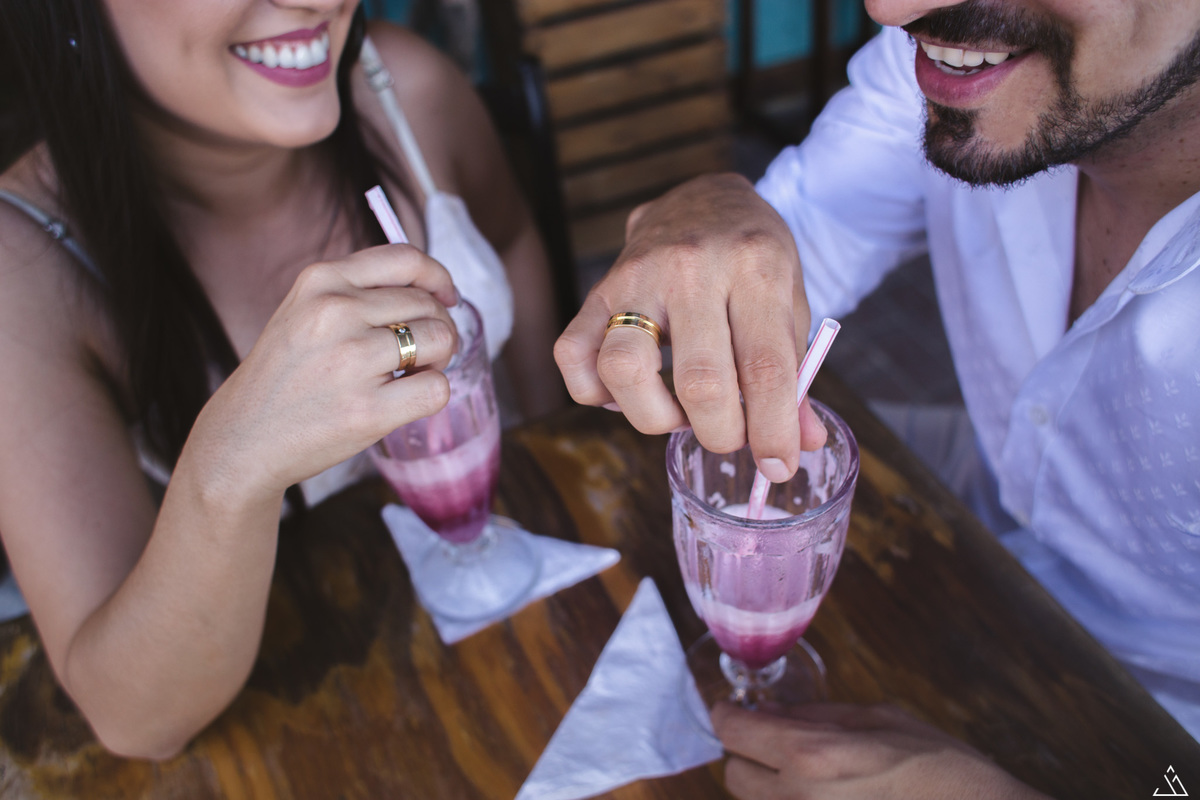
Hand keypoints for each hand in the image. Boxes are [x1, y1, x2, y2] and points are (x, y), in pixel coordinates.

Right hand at [190, 244, 459, 500]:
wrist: (243, 438)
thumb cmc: (283, 377)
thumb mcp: (303, 310)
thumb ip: (356, 291)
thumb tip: (431, 289)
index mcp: (320, 280)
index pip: (405, 259)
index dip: (437, 277)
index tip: (446, 296)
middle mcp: (335, 312)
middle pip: (428, 305)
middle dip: (438, 328)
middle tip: (422, 354)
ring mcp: (352, 360)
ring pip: (440, 340)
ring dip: (438, 360)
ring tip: (411, 375)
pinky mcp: (368, 410)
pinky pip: (436, 389)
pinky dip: (432, 394)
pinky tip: (404, 399)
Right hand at [554, 173, 825, 482]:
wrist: (705, 199)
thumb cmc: (752, 260)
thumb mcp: (790, 304)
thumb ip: (795, 375)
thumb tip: (803, 445)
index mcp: (755, 267)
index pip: (765, 368)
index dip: (773, 431)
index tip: (779, 465)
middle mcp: (692, 267)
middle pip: (699, 382)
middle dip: (720, 435)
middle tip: (730, 437)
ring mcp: (637, 276)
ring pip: (624, 370)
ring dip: (655, 418)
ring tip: (680, 414)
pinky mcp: (597, 289)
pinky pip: (574, 356)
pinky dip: (596, 393)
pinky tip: (630, 393)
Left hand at [712, 702, 1052, 799]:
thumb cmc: (938, 767)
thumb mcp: (878, 718)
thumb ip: (816, 714)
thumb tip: (771, 711)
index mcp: (808, 753)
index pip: (730, 729)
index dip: (730, 714)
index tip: (739, 710)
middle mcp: (794, 799)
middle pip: (733, 774)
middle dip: (748, 754)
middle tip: (778, 745)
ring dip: (769, 788)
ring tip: (813, 778)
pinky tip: (827, 797)